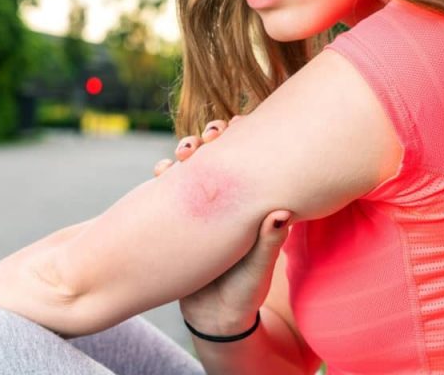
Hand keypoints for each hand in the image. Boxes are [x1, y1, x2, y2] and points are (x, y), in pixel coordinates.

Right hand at [152, 117, 291, 336]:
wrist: (213, 317)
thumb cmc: (245, 291)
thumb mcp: (258, 269)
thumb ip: (269, 244)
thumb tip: (283, 214)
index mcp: (253, 202)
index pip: (252, 156)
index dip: (245, 135)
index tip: (237, 127)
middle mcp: (229, 197)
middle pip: (220, 151)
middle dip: (210, 136)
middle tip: (208, 137)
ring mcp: (203, 204)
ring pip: (193, 164)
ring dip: (185, 150)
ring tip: (182, 153)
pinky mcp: (180, 214)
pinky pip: (170, 185)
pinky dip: (165, 173)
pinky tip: (161, 172)